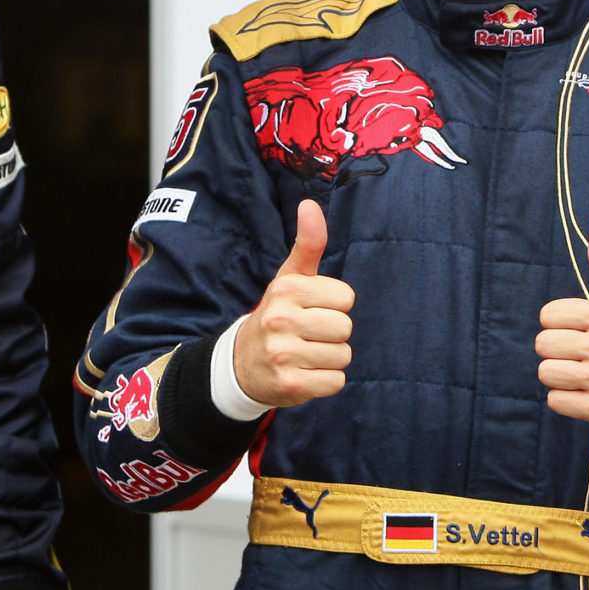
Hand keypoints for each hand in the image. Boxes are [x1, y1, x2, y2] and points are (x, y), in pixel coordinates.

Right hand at [234, 199, 354, 406]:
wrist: (242, 363)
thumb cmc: (279, 314)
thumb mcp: (290, 277)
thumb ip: (308, 243)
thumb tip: (309, 204)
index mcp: (286, 289)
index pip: (346, 297)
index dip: (334, 305)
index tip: (313, 309)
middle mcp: (281, 320)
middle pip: (345, 327)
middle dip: (333, 333)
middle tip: (309, 334)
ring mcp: (282, 354)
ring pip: (343, 356)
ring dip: (330, 358)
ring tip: (306, 354)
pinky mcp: (288, 385)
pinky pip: (336, 382)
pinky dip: (326, 381)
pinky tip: (305, 373)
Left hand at [536, 215, 588, 427]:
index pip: (548, 315)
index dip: (560, 322)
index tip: (581, 328)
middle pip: (543, 345)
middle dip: (557, 349)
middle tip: (581, 351)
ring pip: (546, 373)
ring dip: (560, 374)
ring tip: (583, 372)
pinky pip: (556, 402)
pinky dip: (566, 399)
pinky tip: (587, 391)